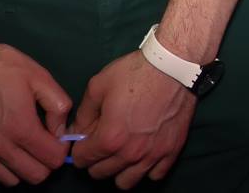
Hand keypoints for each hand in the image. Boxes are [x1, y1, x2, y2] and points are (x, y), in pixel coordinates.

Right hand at [0, 36, 72, 185]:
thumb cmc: (1, 66)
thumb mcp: (40, 76)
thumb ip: (58, 106)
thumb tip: (60, 131)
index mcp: (21, 128)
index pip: (53, 161)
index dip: (60, 149)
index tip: (56, 137)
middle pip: (34, 176)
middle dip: (45, 162)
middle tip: (42, 143)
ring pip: (9, 180)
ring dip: (21, 167)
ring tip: (21, 146)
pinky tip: (1, 148)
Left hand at [69, 48, 195, 186]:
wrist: (173, 65)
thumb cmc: (134, 72)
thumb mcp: (98, 86)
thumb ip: (83, 115)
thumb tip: (75, 133)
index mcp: (109, 137)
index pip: (82, 160)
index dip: (79, 148)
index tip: (84, 140)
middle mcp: (130, 153)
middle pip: (100, 174)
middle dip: (95, 160)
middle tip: (101, 143)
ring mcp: (153, 155)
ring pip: (125, 183)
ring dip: (118, 170)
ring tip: (121, 152)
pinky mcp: (171, 152)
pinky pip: (154, 176)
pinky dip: (146, 169)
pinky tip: (143, 154)